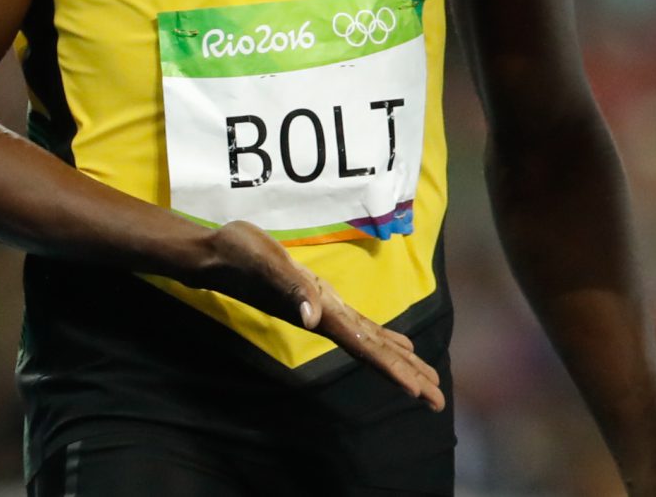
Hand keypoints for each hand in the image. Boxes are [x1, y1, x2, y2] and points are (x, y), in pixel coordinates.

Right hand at [200, 219, 444, 411]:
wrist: (217, 255)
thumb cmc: (241, 256)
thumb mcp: (267, 266)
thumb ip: (290, 290)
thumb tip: (311, 318)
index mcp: (321, 314)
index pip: (364, 348)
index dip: (392, 369)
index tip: (420, 392)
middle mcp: (326, 318)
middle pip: (373, 353)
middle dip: (406, 374)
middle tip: (438, 399)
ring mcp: (325, 310)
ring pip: (370, 342)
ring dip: (398, 361)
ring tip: (426, 379)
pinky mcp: (320, 297)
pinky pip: (359, 325)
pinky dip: (381, 336)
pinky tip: (397, 342)